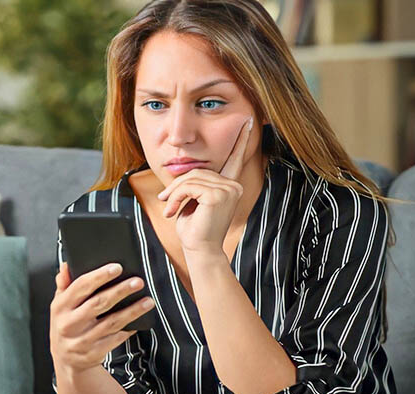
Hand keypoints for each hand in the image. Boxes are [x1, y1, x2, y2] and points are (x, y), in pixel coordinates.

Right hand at [49, 262, 155, 375]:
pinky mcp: (94, 353)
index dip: (99, 276)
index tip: (117, 268)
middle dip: (120, 291)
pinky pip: (116, 339)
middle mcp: (69, 324)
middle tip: (137, 282)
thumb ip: (64, 285)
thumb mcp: (59, 306)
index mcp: (60, 307)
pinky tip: (139, 322)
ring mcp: (82, 340)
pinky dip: (129, 329)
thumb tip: (67, 266)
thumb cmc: (66, 325)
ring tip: (147, 301)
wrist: (66, 361)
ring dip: (132, 311)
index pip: (81, 287)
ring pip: (112, 322)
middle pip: (98, 303)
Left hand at [156, 116, 253, 254]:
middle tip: (166, 202)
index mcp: (229, 185)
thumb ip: (193, 183)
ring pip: (190, 178)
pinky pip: (188, 187)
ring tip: (169, 209)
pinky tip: (173, 211)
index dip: (241, 140)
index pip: (235, 158)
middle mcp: (233, 185)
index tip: (249, 121)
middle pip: (197, 170)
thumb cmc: (195, 228)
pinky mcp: (217, 195)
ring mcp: (228, 189)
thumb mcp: (192, 201)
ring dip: (174, 194)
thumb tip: (182, 170)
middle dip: (177, 186)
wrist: (200, 250)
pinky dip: (175, 198)